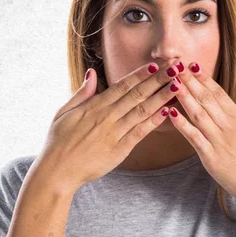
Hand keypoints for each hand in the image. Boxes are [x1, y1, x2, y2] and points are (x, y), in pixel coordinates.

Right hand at [32, 62, 180, 194]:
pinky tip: (168, 112)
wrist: (57, 171)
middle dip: (158, 80)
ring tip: (178, 86)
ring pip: (142, 111)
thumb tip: (92, 73)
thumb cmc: (58, 142)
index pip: (122, 85)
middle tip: (175, 69)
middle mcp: (107, 116)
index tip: (157, 65)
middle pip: (137, 94)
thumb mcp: (64, 112)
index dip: (141, 74)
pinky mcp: (119, 150)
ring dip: (161, 97)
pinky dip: (154, 121)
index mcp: (94, 106)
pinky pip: (140, 132)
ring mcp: (114, 133)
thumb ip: (82, 93)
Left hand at [167, 62, 235, 215]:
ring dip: (183, 96)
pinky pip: (193, 138)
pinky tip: (170, 113)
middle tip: (175, 65)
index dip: (204, 79)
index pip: (219, 94)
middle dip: (189, 81)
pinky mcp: (212, 158)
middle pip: (206, 99)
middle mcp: (230, 127)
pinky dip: (182, 124)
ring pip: (198, 114)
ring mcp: (220, 142)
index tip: (192, 65)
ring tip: (170, 81)